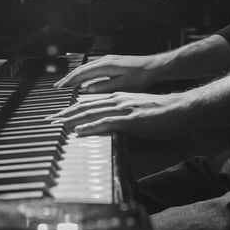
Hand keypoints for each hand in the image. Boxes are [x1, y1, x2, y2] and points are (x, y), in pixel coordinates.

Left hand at [47, 91, 191, 138]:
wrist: (181, 109)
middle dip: (64, 114)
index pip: (89, 103)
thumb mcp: (137, 112)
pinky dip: (90, 126)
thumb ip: (121, 116)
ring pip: (91, 113)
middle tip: (48, 121)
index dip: (71, 110)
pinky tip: (79, 131)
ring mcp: (123, 109)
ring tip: (56, 125)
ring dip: (71, 119)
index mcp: (118, 98)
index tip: (56, 117)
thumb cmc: (162, 114)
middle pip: (85, 106)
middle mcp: (117, 100)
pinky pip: (107, 123)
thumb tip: (109, 125)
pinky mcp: (131, 119)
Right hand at [53, 53, 164, 93]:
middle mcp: (105, 60)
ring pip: (86, 67)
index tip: (60, 88)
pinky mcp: (111, 62)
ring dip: (75, 76)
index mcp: (106, 65)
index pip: (82, 73)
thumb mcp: (123, 85)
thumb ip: (104, 87)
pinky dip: (83, 74)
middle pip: (81, 69)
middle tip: (57, 87)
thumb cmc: (142, 76)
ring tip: (66, 84)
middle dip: (68, 78)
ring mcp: (107, 59)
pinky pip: (92, 67)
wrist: (154, 66)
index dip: (69, 81)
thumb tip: (86, 90)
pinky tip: (81, 80)